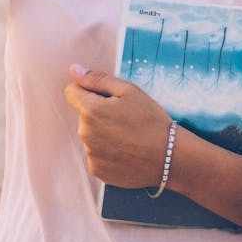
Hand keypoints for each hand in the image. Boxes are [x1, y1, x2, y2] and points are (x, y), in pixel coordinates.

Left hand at [64, 65, 172, 187]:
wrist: (170, 158)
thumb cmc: (151, 120)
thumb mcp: (128, 91)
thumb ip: (97, 79)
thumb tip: (73, 70)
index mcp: (90, 110)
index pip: (71, 92)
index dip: (88, 90)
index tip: (107, 97)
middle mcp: (85, 134)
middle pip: (82, 114)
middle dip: (98, 112)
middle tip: (125, 117)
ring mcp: (90, 155)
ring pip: (90, 135)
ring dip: (102, 132)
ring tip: (128, 136)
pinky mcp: (98, 171)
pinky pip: (96, 154)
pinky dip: (107, 151)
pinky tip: (126, 151)